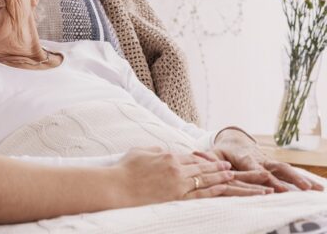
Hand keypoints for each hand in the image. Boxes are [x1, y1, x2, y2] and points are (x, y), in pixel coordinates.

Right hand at [116, 147, 242, 206]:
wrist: (118, 188)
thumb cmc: (125, 169)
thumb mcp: (139, 151)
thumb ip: (154, 149)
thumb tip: (162, 150)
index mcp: (167, 156)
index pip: (190, 157)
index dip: (203, 159)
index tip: (212, 159)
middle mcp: (176, 169)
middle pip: (202, 167)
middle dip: (217, 166)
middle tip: (228, 166)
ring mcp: (178, 184)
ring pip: (205, 179)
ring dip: (220, 177)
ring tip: (231, 175)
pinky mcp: (177, 198)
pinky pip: (200, 194)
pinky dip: (213, 190)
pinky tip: (222, 188)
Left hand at [198, 129, 323, 192]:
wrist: (233, 140)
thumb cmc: (221, 151)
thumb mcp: (212, 153)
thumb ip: (207, 158)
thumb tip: (195, 155)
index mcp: (244, 156)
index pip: (254, 168)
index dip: (263, 177)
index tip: (274, 186)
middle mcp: (259, 158)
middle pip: (276, 168)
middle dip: (290, 178)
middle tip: (303, 188)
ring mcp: (269, 161)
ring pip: (286, 169)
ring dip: (301, 178)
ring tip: (316, 189)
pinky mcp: (274, 165)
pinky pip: (290, 172)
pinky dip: (304, 179)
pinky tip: (318, 188)